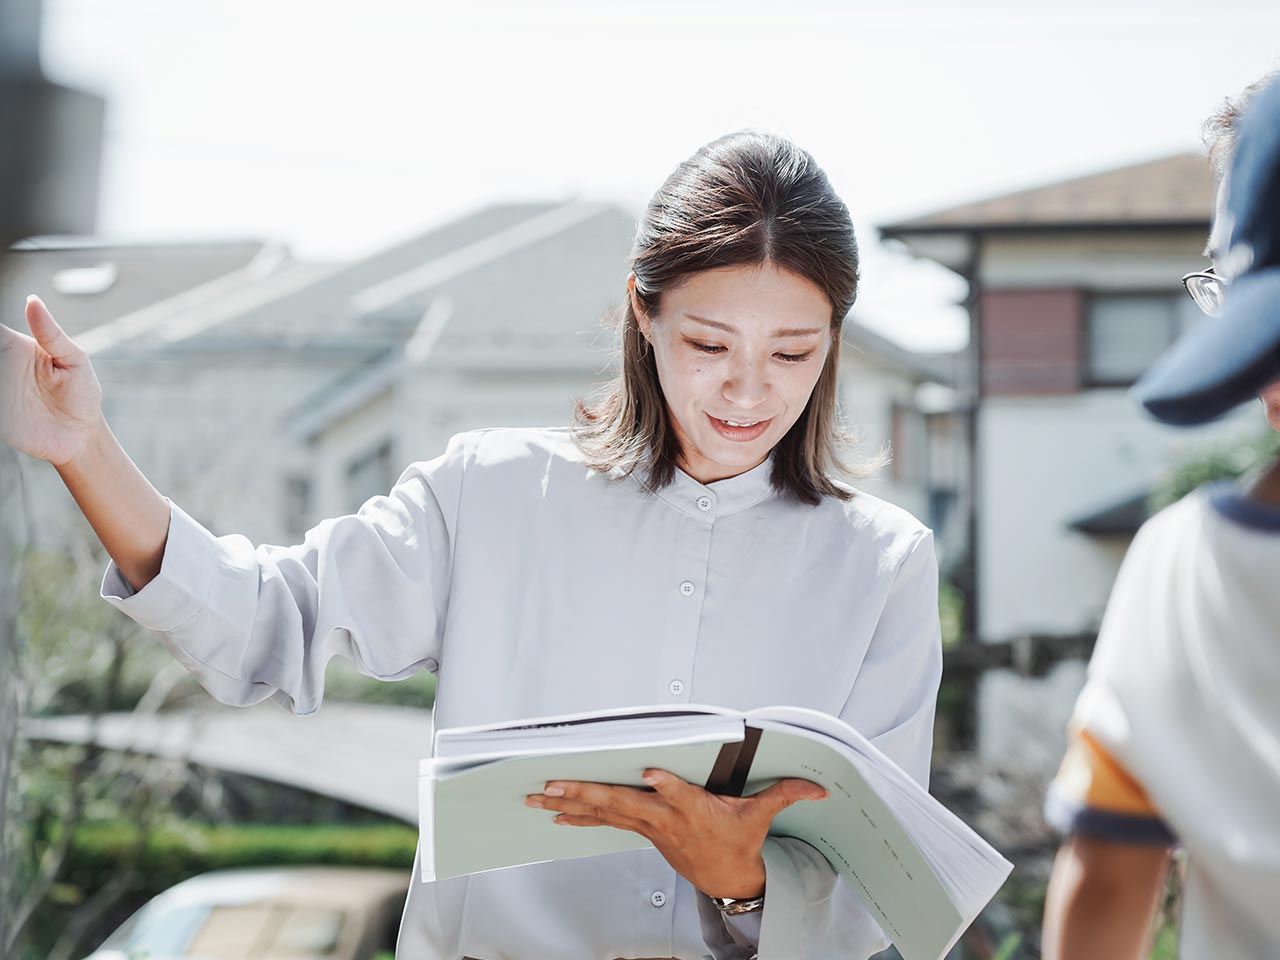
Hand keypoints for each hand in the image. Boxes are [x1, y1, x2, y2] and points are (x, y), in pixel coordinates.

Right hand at [0, 296, 104, 465]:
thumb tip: (32, 301)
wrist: (82, 436)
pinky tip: (4, 395)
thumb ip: (51, 334)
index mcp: (15, 347)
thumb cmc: (81, 393)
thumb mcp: (74, 359)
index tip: (2, 342)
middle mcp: (0, 366)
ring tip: (5, 378)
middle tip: (2, 364)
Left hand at [525, 769, 826, 898]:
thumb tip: (820, 787)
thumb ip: (784, 793)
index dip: (667, 785)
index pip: (680, 795)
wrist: (726, 877)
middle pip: (623, 803)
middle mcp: (665, 818)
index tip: (652, 773)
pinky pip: (605, 820)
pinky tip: (553, 812)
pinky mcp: (641, 829)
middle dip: (588, 793)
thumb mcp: (761, 816)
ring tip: (541, 795)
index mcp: (695, 810)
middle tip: (556, 784)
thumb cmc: (737, 840)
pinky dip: (578, 815)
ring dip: (570, 803)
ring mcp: (649, 826)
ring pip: (605, 810)